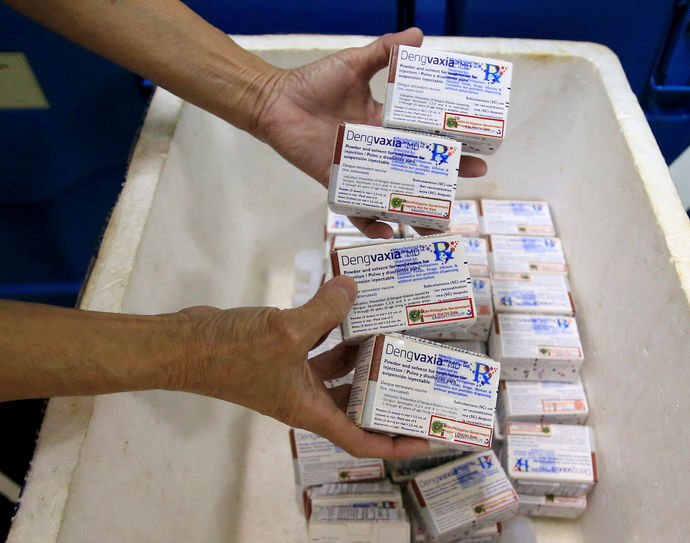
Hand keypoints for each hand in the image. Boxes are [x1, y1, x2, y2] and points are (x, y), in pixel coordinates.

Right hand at [178, 275, 429, 458]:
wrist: (185, 345)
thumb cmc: (232, 354)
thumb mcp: (287, 333)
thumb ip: (325, 311)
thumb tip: (352, 287)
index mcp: (308, 410)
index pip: (358, 439)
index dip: (392, 443)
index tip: (423, 439)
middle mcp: (304, 397)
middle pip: (354, 404)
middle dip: (383, 392)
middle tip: (414, 373)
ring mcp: (291, 375)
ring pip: (338, 370)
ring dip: (361, 353)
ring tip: (392, 332)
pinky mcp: (281, 353)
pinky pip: (319, 345)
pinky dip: (334, 329)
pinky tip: (350, 307)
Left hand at [250, 28, 486, 238]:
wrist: (276, 101)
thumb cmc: (313, 83)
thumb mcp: (354, 64)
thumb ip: (384, 51)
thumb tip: (418, 35)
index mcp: (387, 124)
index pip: (427, 136)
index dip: (452, 143)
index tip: (478, 146)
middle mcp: (380, 150)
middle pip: (419, 169)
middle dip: (447, 177)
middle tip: (473, 176)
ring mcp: (361, 169)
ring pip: (394, 197)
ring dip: (416, 213)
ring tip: (437, 226)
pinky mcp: (339, 183)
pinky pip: (358, 210)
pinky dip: (371, 223)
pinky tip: (388, 231)